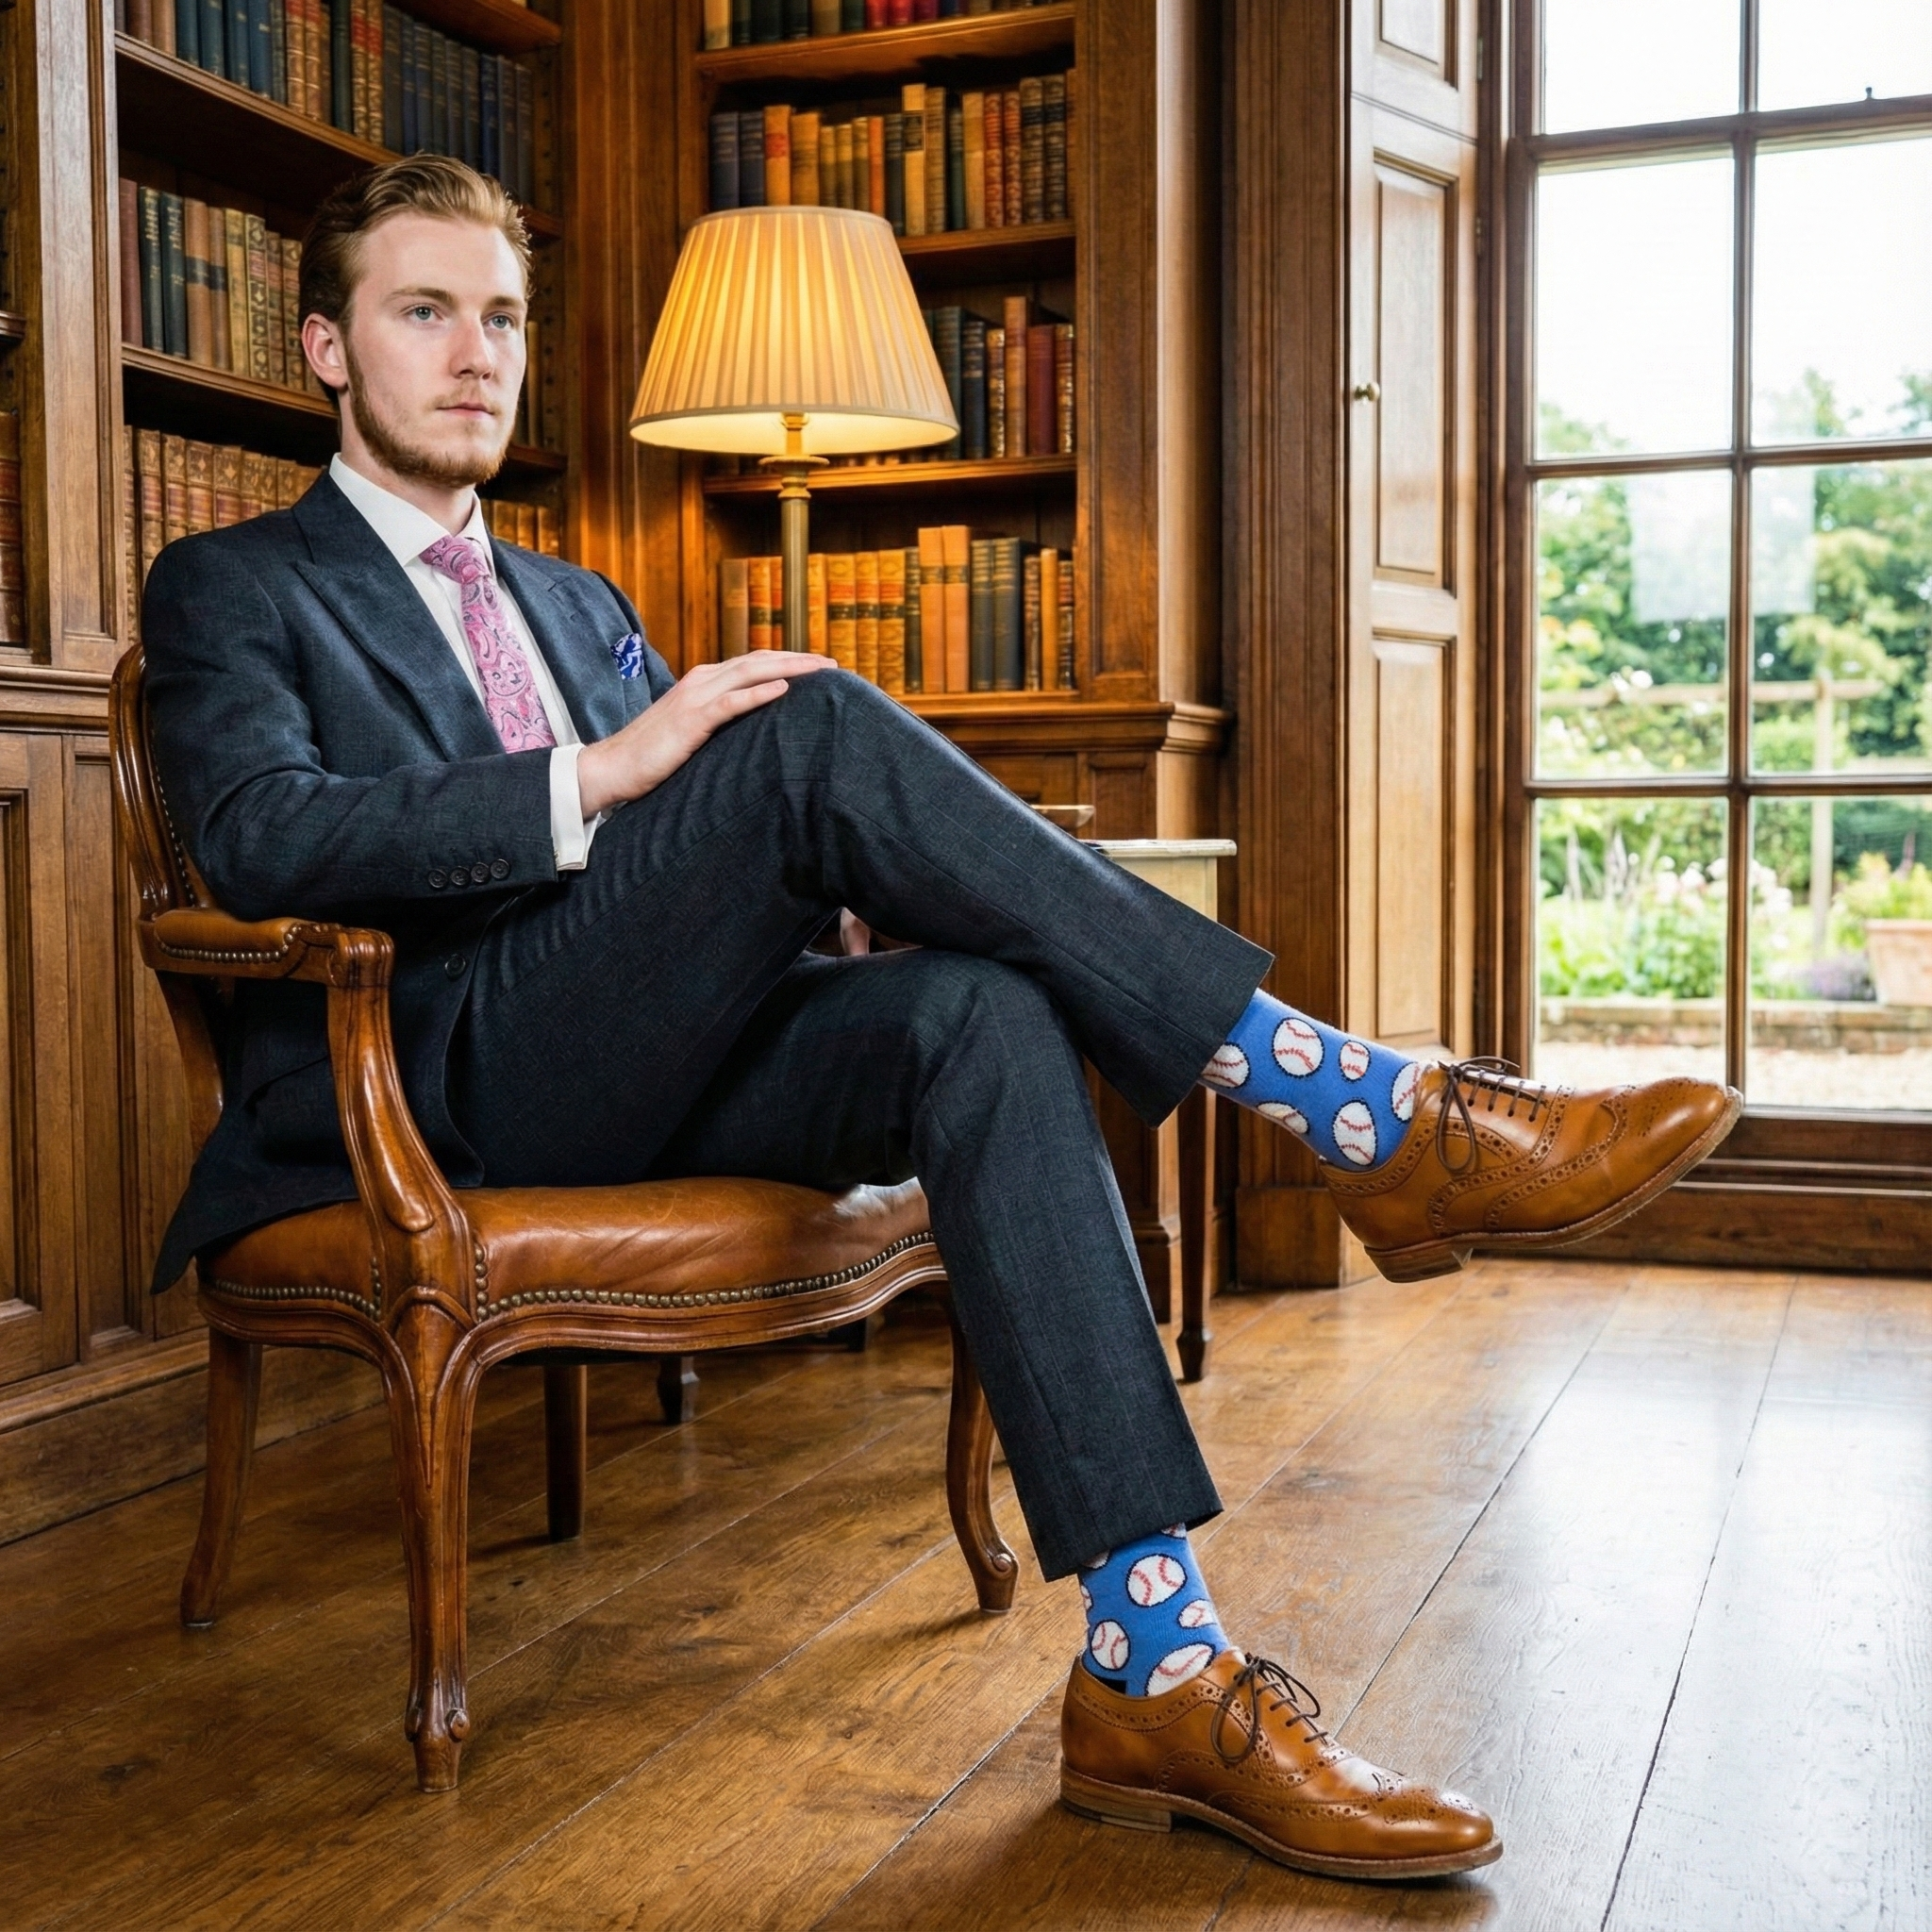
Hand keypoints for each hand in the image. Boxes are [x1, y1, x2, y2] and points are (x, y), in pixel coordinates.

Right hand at [575, 651, 834, 816]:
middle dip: (798, 659)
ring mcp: (695, 698)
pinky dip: (758, 693)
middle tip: (832, 664)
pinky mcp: (690, 720)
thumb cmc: (653, 756)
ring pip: (750, 673)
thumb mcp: (694, 732)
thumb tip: (752, 729)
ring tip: (820, 670)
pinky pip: (730, 702)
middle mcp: (701, 680)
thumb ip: (720, 721)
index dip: (787, 661)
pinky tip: (783, 689)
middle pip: (758, 660)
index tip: (819, 667)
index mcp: (703, 681)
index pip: (753, 663)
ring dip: (789, 668)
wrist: (612, 767)